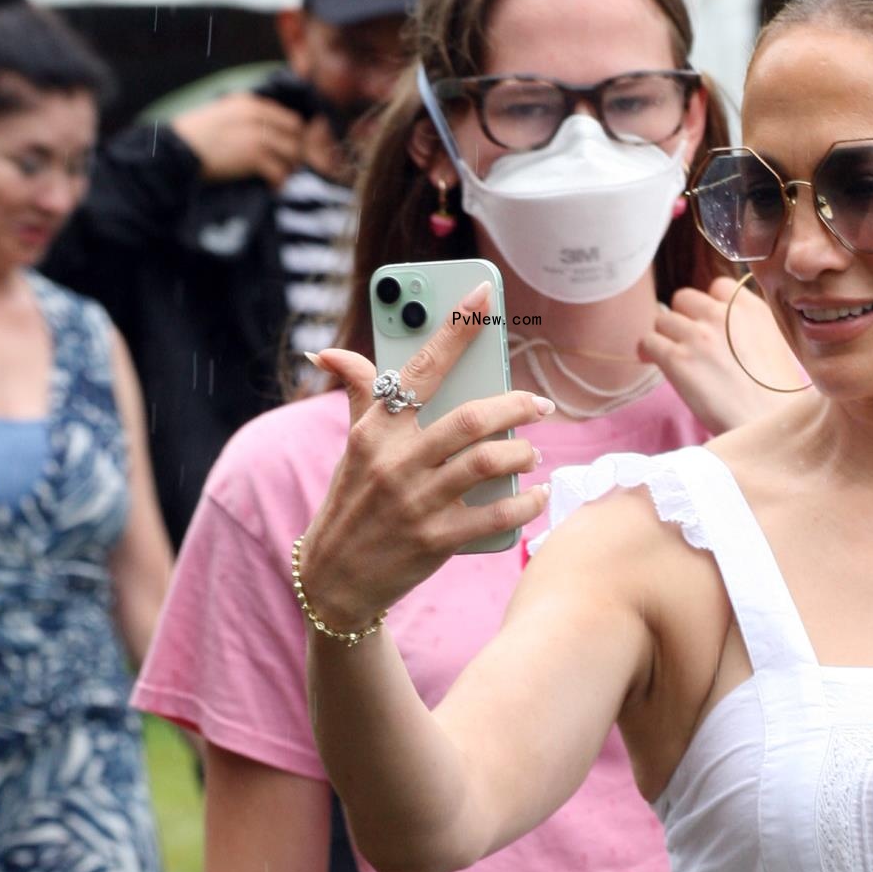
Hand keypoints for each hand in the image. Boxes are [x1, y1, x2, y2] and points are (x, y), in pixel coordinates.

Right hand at [173, 91, 306, 189]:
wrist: (177, 150)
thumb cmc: (195, 137)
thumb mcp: (222, 115)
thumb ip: (246, 119)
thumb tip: (268, 134)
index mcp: (250, 104)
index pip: (289, 118)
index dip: (293, 137)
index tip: (288, 152)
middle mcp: (257, 116)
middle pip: (296, 135)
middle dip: (295, 153)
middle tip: (286, 167)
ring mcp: (257, 136)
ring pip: (292, 153)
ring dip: (289, 169)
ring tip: (279, 178)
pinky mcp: (253, 156)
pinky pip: (280, 172)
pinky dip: (279, 182)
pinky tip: (271, 187)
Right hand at [300, 296, 553, 633]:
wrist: (335, 578)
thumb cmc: (351, 502)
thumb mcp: (351, 446)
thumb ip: (359, 396)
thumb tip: (333, 353)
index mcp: (376, 428)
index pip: (421, 366)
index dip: (456, 327)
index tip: (484, 293)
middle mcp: (395, 460)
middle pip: (472, 417)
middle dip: (517, 405)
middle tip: (539, 405)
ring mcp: (416, 502)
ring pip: (488, 461)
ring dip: (523, 452)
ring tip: (532, 451)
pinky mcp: (435, 540)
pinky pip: (496, 514)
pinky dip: (526, 502)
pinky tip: (538, 495)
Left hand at [638, 277, 807, 428]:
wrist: (768, 424)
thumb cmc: (778, 399)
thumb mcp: (777, 347)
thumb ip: (750, 329)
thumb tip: (729, 334)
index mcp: (750, 309)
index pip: (718, 287)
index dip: (709, 306)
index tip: (709, 323)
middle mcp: (722, 314)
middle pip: (685, 299)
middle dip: (684, 318)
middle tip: (688, 343)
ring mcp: (697, 334)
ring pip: (663, 319)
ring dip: (666, 336)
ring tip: (672, 357)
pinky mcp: (677, 358)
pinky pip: (648, 341)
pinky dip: (648, 351)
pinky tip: (654, 362)